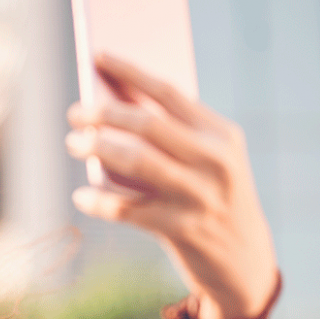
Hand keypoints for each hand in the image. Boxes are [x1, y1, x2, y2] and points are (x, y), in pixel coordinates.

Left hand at [66, 54, 277, 318]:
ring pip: (135, 162)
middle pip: (147, 125)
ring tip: (74, 143)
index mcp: (222, 134)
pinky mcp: (182, 229)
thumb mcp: (207, 161)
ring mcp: (199, 196)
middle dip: (103, 114)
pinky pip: (128, 209)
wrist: (245, 263)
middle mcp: (214, 161)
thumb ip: (171, 132)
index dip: (130, 71)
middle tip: (75, 113)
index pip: (169, 93)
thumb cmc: (212, 198)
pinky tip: (81, 194)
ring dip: (96, 149)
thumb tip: (112, 96)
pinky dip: (100, 200)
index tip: (97, 56)